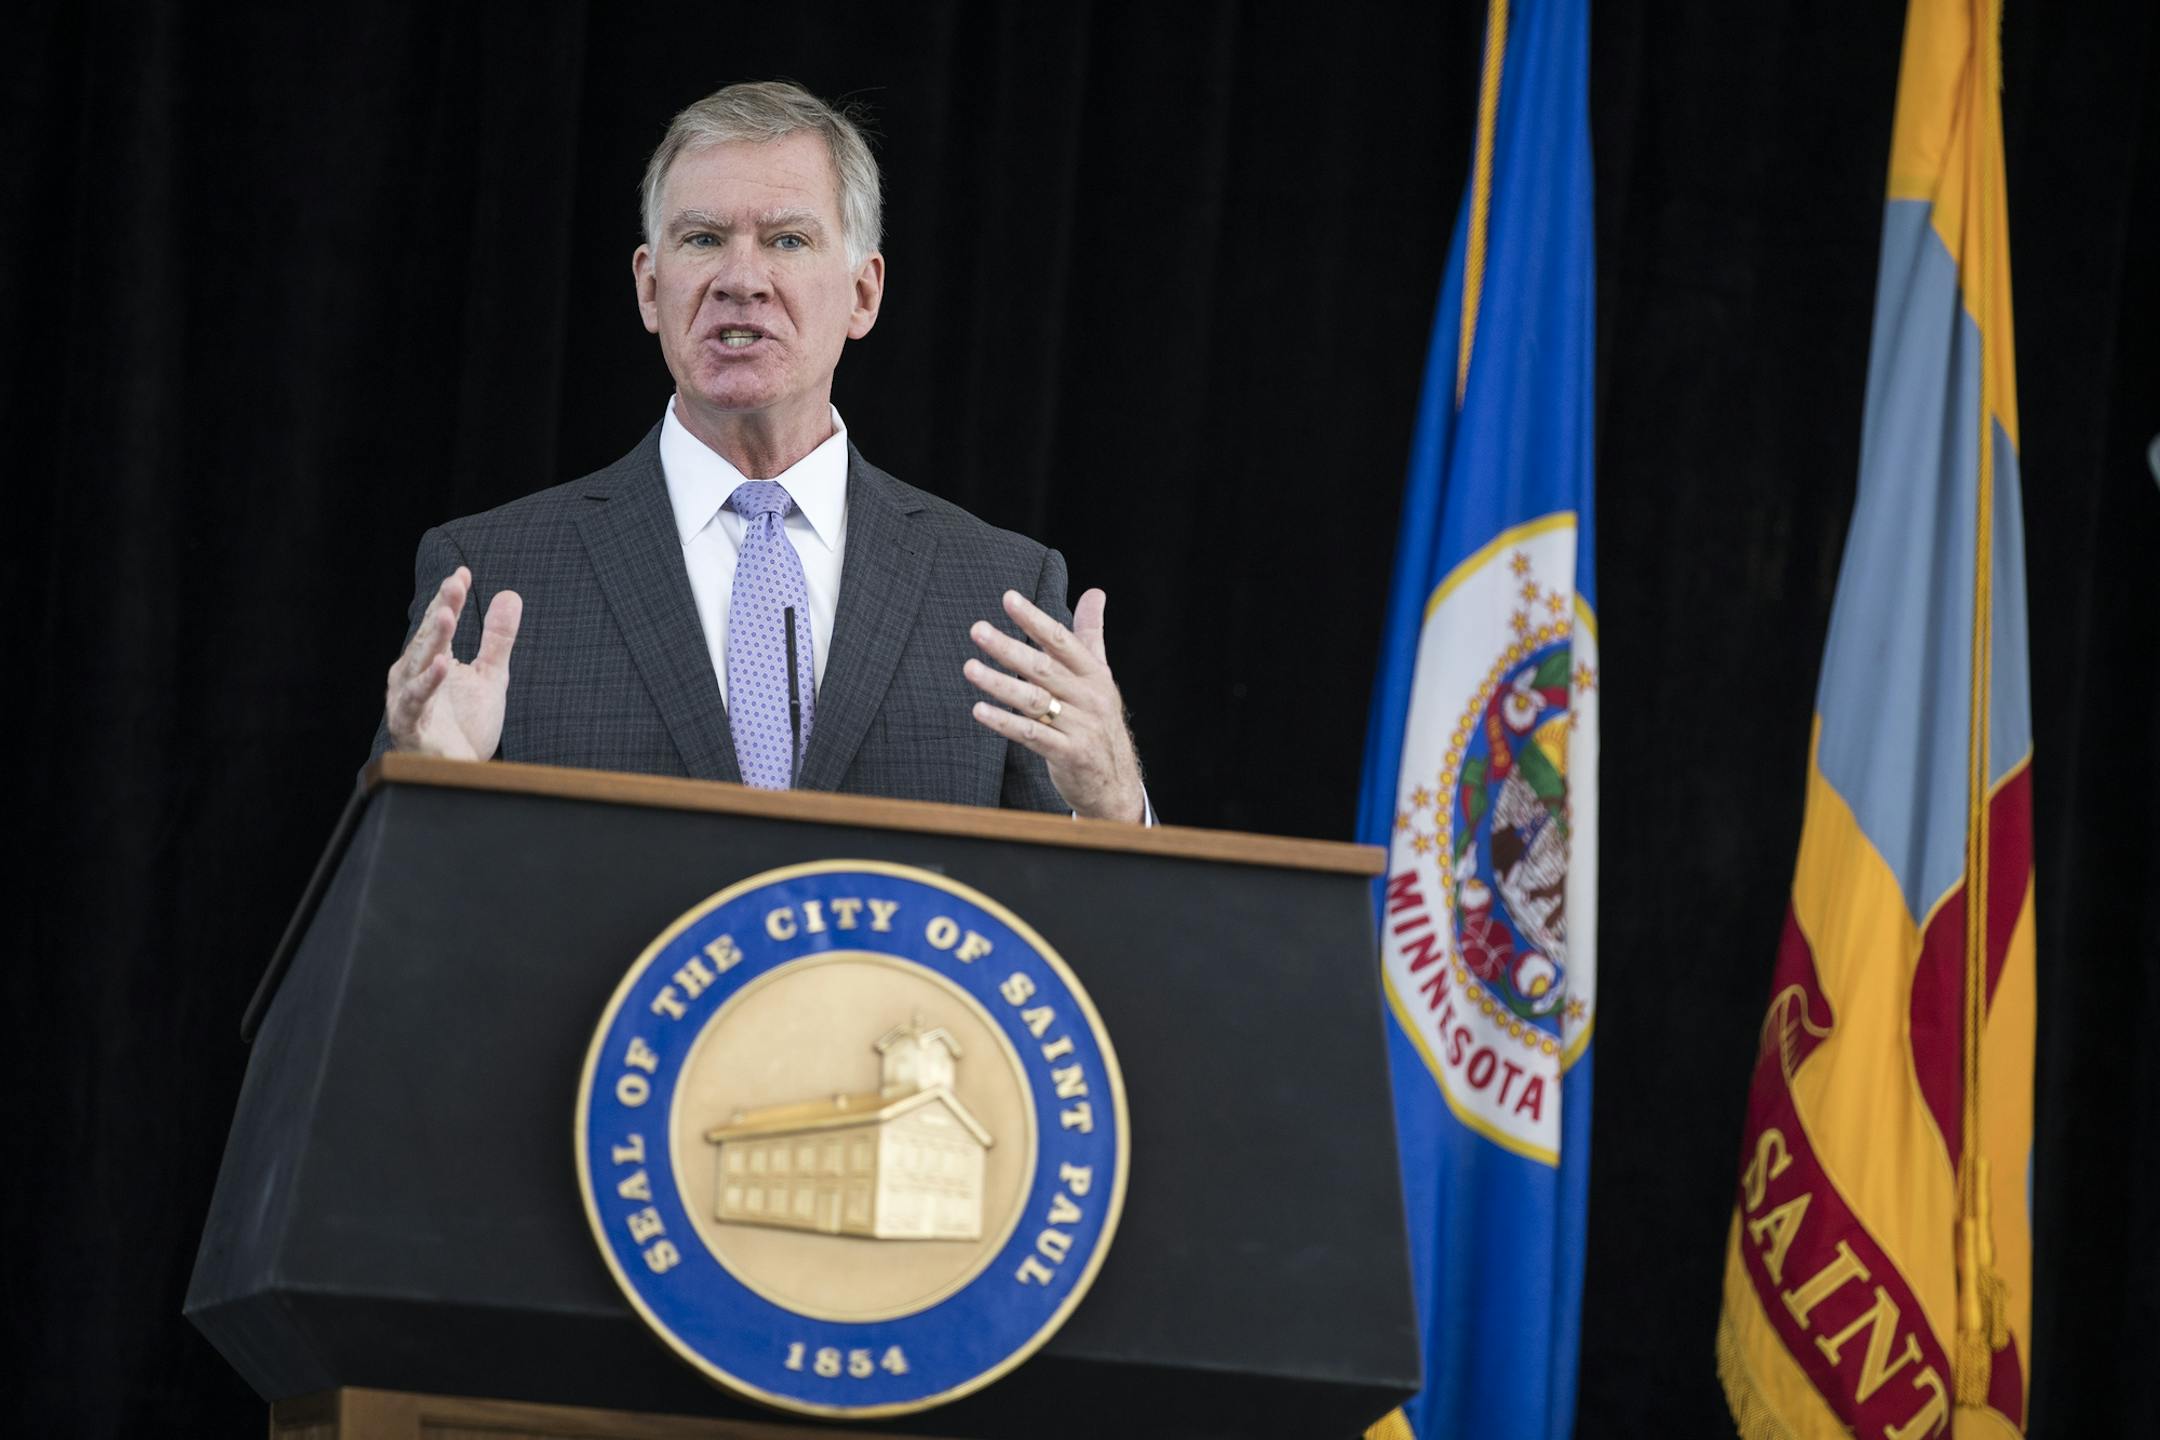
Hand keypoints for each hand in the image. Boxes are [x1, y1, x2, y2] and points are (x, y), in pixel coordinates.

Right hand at [385, 566, 522, 760]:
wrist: (460, 771)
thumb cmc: (467, 723)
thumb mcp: (491, 675)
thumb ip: (498, 638)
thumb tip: (510, 594)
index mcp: (431, 658)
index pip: (440, 621)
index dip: (450, 598)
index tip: (463, 573)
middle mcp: (413, 673)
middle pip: (429, 637)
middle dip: (441, 610)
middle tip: (454, 584)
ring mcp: (407, 698)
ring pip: (418, 663)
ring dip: (433, 640)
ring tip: (448, 616)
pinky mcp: (410, 724)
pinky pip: (416, 701)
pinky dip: (427, 683)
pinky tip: (443, 665)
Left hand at [965, 587, 1144, 822]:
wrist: (1117, 781)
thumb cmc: (1100, 722)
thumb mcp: (1100, 676)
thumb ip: (1091, 634)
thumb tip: (1094, 592)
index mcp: (1095, 674)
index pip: (1062, 641)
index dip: (1035, 620)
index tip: (1009, 599)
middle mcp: (1089, 697)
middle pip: (1044, 668)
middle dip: (1009, 647)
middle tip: (977, 630)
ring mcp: (1081, 727)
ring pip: (1034, 700)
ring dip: (999, 683)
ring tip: (970, 668)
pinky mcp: (1069, 754)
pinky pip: (1032, 735)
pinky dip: (1005, 722)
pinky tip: (980, 710)